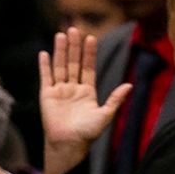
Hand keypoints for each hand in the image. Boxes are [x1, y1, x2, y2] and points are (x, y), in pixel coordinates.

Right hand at [38, 27, 131, 150]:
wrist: (69, 144)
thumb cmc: (88, 133)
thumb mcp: (105, 114)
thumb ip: (115, 99)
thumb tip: (130, 85)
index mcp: (87, 92)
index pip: (88, 67)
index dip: (89, 53)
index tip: (91, 38)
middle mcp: (73, 89)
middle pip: (73, 63)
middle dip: (74, 47)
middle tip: (74, 29)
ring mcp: (59, 91)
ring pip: (60, 66)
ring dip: (60, 51)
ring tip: (61, 35)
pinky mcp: (46, 95)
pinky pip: (46, 77)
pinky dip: (44, 65)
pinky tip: (44, 53)